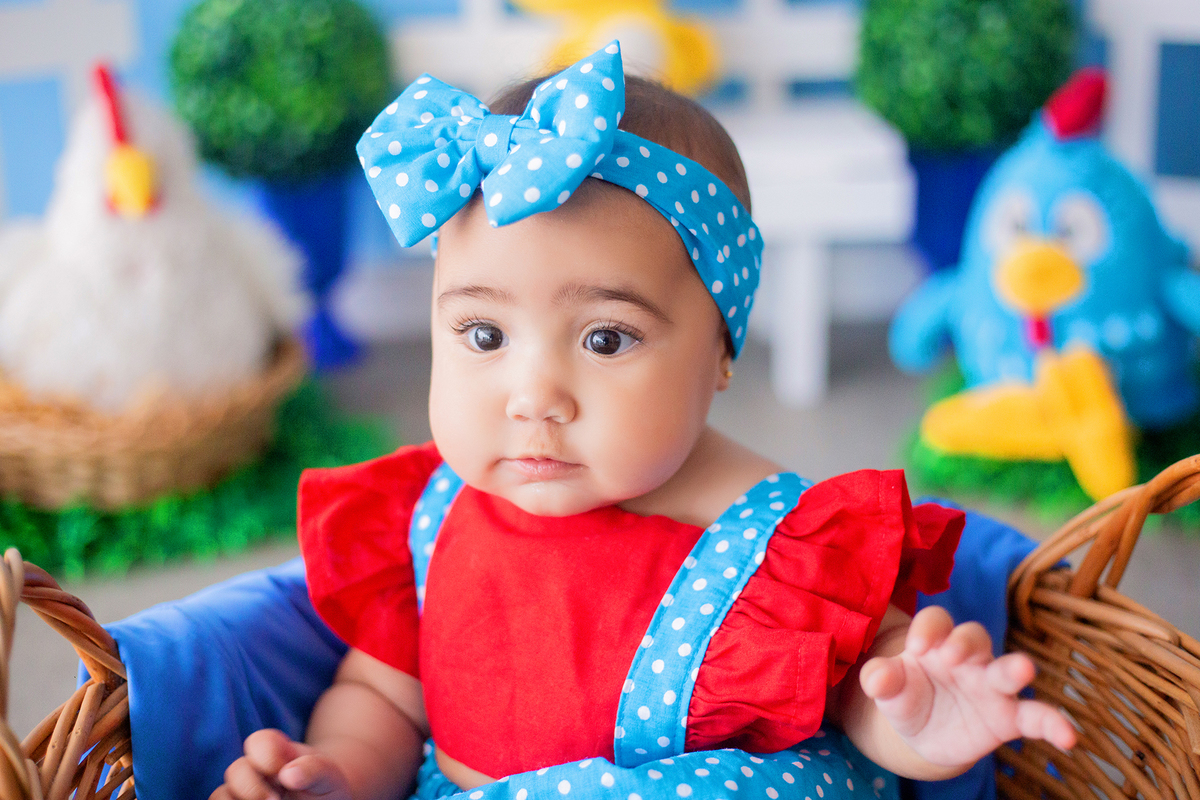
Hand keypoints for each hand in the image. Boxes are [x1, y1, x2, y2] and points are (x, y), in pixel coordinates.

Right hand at [210, 728, 351, 799]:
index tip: (286, 773)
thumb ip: (314, 769)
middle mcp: (253, 770)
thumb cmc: (323, 785)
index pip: (259, 742)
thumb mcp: (327, 775)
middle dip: (252, 788)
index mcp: (274, 751)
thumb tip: (288, 774)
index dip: (267, 756)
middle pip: (236, 770)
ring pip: (220, 794)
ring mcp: (243, 792)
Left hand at [859, 606, 1076, 769]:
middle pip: (974, 636)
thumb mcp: (889, 690)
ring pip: (1007, 670)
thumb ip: (881, 680)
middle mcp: (967, 658)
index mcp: (935, 643)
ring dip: (1016, 668)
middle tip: (953, 655)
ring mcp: (990, 686)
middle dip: (966, 641)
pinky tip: (1068, 736)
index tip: (916, 648)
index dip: (928, 629)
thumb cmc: (906, 697)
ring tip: (1024, 670)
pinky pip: (1035, 716)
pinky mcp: (1008, 717)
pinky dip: (1053, 723)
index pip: (937, 621)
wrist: (923, 734)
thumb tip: (875, 677)